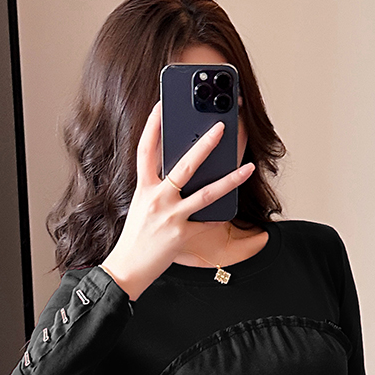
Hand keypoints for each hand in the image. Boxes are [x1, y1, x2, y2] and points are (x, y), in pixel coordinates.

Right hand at [100, 100, 254, 299]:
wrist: (127, 268)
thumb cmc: (135, 238)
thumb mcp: (141, 207)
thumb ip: (157, 190)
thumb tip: (177, 175)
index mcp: (143, 189)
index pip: (145, 151)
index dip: (152, 126)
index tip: (161, 106)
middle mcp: (156, 200)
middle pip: (183, 166)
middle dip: (204, 145)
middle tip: (221, 127)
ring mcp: (170, 217)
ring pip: (205, 194)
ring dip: (230, 180)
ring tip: (247, 167)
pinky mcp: (181, 235)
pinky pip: (207, 223)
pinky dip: (219, 217)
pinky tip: (233, 210)